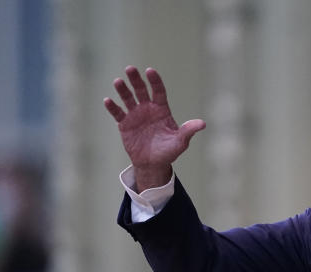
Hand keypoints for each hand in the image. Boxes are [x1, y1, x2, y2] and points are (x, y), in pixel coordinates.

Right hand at [103, 66, 204, 189]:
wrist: (153, 164)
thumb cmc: (169, 151)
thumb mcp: (180, 142)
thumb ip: (188, 131)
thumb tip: (203, 124)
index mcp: (161, 110)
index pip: (158, 91)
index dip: (155, 81)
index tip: (150, 71)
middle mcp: (147, 109)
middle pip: (141, 90)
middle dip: (136, 79)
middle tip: (130, 69)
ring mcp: (135, 115)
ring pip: (128, 98)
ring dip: (122, 90)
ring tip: (118, 82)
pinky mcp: (125, 124)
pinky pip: (117, 113)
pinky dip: (112, 107)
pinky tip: (108, 101)